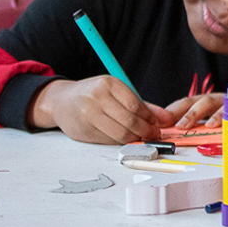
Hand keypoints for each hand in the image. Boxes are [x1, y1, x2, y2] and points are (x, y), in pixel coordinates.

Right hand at [30, 76, 173, 143]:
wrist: (61, 101)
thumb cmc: (93, 95)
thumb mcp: (116, 92)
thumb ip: (141, 105)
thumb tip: (165, 118)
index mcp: (108, 84)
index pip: (135, 105)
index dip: (149, 118)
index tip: (157, 125)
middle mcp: (97, 98)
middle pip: (129, 120)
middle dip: (145, 131)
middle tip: (153, 135)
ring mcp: (88, 114)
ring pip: (119, 133)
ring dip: (134, 139)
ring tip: (141, 138)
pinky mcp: (84, 130)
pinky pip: (109, 140)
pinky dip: (121, 142)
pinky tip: (125, 139)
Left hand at [162, 94, 227, 129]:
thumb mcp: (212, 121)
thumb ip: (196, 127)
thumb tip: (173, 136)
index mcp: (205, 102)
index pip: (186, 103)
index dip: (173, 111)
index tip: (162, 121)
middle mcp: (217, 99)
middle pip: (200, 101)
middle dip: (188, 113)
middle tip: (179, 126)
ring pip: (218, 104)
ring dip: (210, 115)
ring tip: (206, 126)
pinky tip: (224, 125)